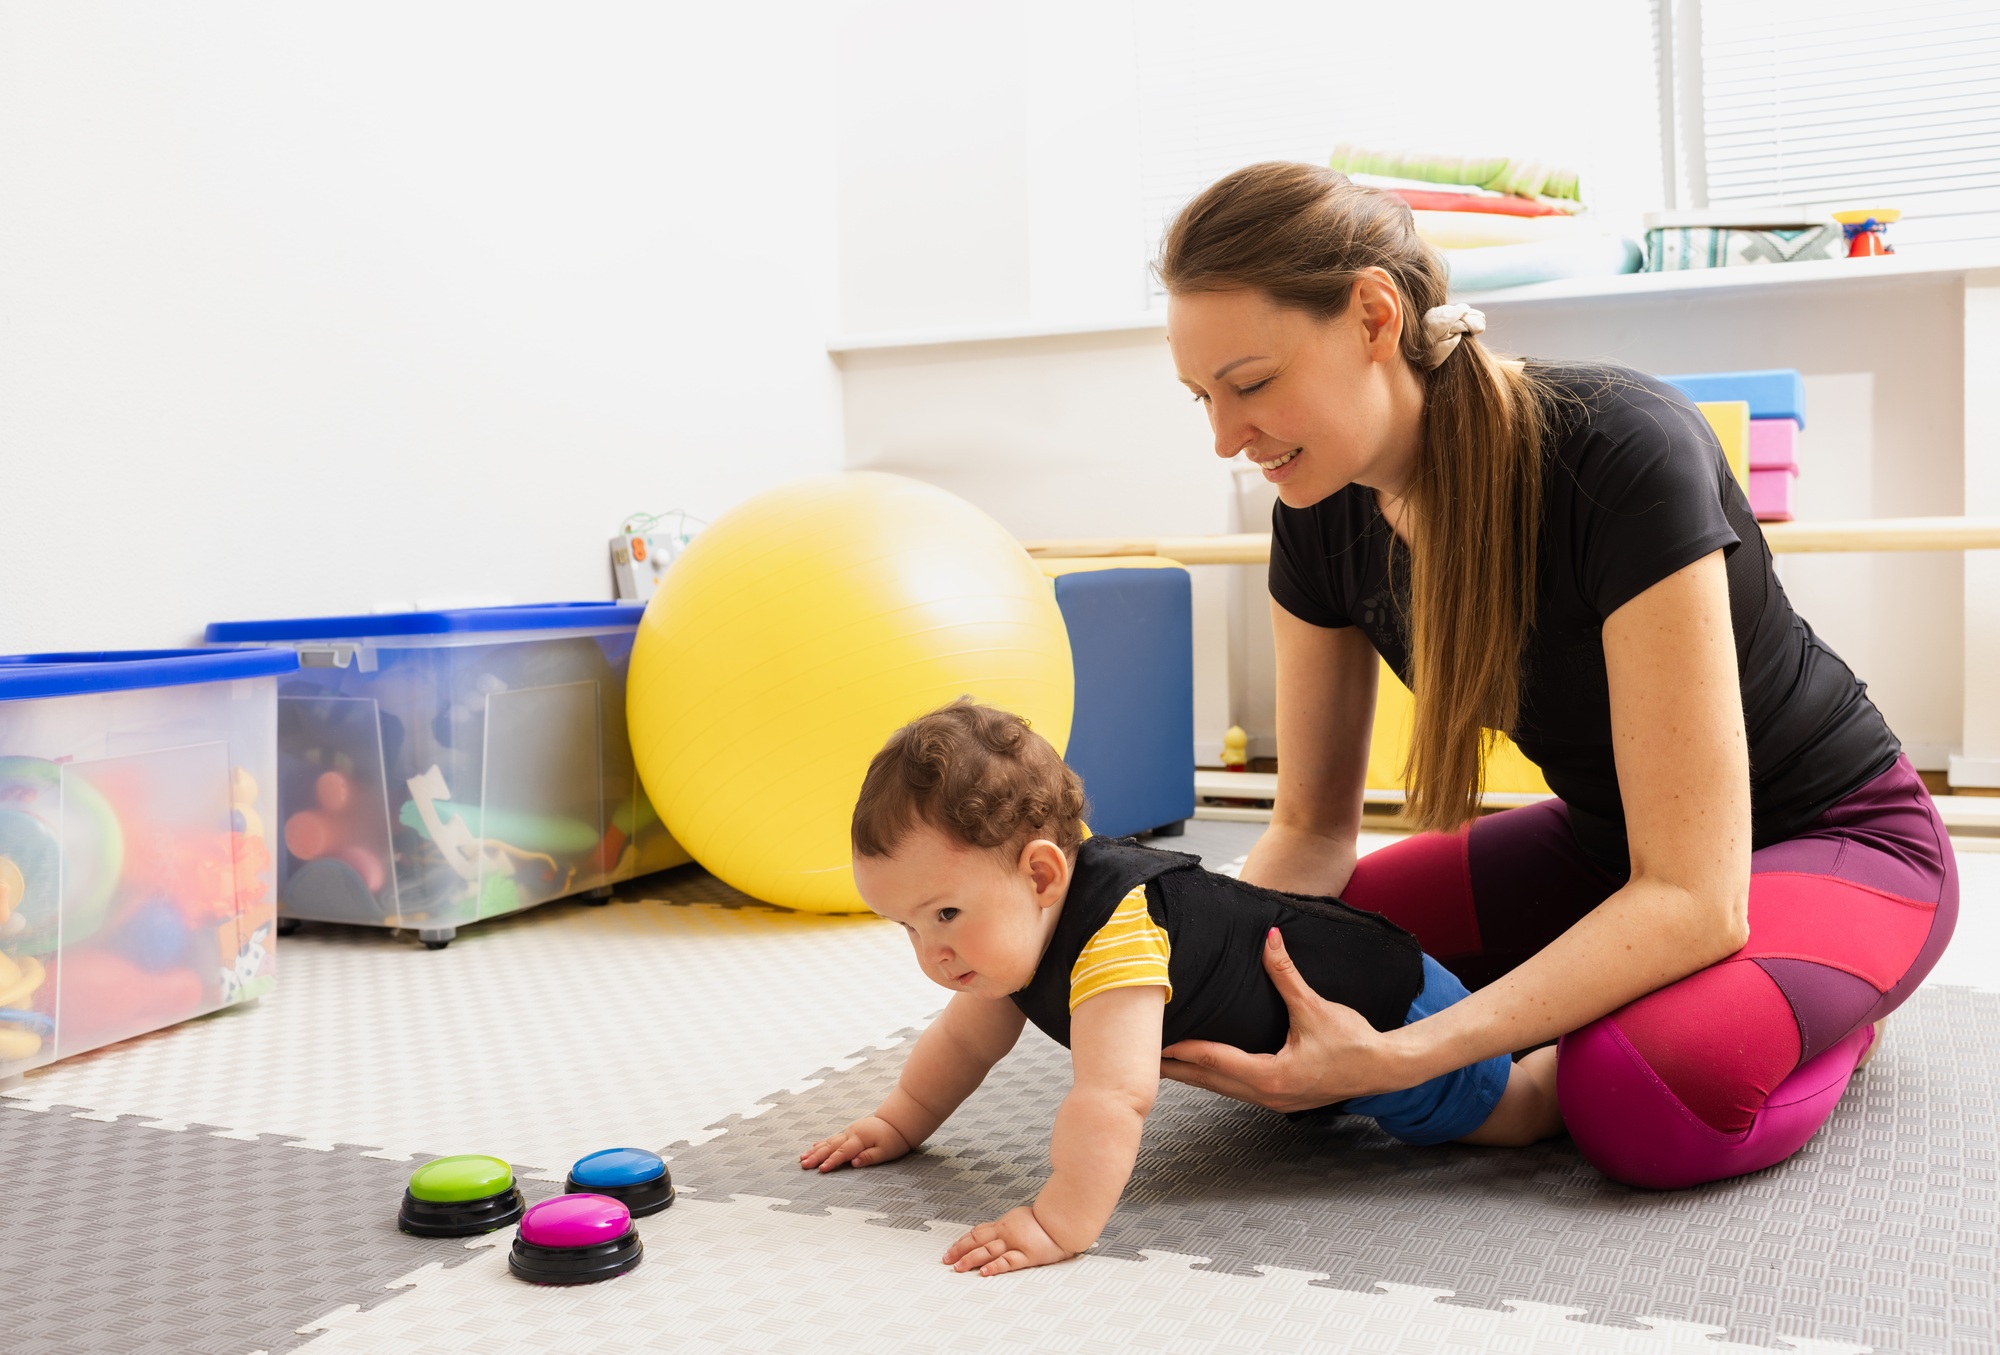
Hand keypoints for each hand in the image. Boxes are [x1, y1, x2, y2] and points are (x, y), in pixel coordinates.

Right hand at [799, 1115, 911, 1172]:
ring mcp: (849, 1132)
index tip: (821, 1169)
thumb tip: (854, 1163)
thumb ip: (869, 1157)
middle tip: (803, 1165)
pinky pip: (833, 1138)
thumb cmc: (894, 1139)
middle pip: (831, 1147)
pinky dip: (822, 1143)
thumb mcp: (886, 1151)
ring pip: (829, 1142)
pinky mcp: (850, 1132)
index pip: (843, 1153)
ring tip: (802, 1158)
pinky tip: (814, 1146)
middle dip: (816, 1156)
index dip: (831, 1162)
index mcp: (860, 1139)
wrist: (897, 1121)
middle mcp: (851, 1134)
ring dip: (815, 1150)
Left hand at [942, 1205, 1075, 1275]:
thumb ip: (1011, 1226)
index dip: (962, 1241)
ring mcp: (1016, 1243)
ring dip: (971, 1259)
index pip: (978, 1232)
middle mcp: (1007, 1232)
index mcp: (1005, 1224)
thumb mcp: (1023, 1218)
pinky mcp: (1028, 1255)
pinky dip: (995, 1267)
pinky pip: (1008, 1262)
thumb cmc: (1049, 1220)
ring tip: (958, 1267)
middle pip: (977, 1241)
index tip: (952, 1249)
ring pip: (988, 1251)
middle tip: (947, 1259)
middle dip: (960, 1250)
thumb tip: (1000, 1232)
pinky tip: (984, 1272)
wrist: (1065, 1220)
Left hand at [1160, 926, 1404, 1111]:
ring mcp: (1274, 1101)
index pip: (1214, 1060)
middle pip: (1209, 1081)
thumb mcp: (1316, 1007)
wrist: (1386, 1068)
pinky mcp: (1280, 1098)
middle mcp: (1268, 1094)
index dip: (1182, 1050)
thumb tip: (1269, 940)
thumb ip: (1286, 974)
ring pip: (1221, 1088)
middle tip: (1140, 1058)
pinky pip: (1237, 1088)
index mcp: (1271, 1076)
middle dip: (1175, 1068)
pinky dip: (1215, 1077)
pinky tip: (1203, 1066)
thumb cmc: (1355, 1042)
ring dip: (1192, 1074)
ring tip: (1162, 1061)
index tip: (1154, 1042)